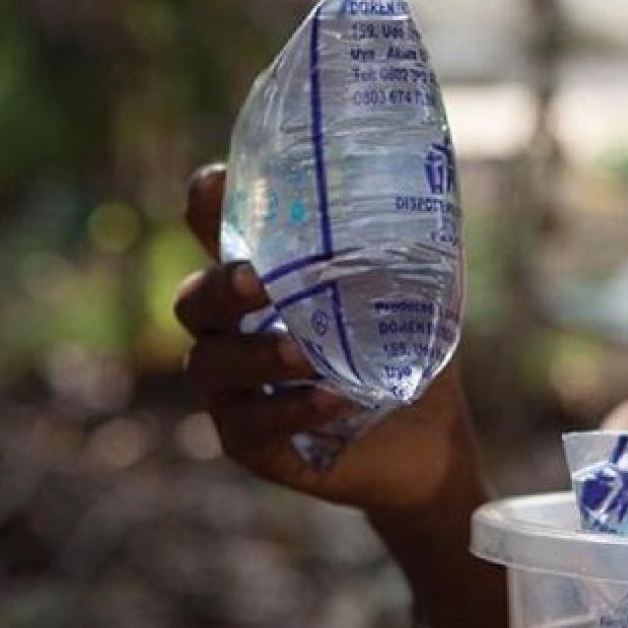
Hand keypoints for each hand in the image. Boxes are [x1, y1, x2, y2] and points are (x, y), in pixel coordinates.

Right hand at [174, 165, 473, 510]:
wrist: (429, 437)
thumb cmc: (410, 352)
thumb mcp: (418, 292)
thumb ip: (412, 245)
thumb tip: (433, 186)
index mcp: (262, 281)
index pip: (215, 233)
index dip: (205, 206)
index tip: (213, 185)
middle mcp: (232, 330)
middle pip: (194, 299)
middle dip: (221, 287)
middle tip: (260, 282)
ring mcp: (234, 389)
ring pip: (212, 364)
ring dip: (258, 354)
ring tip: (305, 352)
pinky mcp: (249, 442)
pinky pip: (250, 425)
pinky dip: (291, 409)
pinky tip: (333, 399)